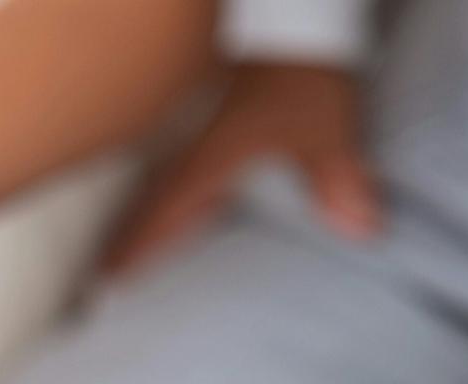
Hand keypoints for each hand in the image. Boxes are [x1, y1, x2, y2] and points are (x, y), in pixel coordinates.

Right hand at [104, 62, 379, 275]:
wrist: (299, 23)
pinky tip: (192, 209)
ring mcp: (211, 137)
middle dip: (132, 234)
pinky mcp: (229, 125)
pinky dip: (184, 197)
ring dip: (153, 216)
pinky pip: (194, 173)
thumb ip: (338, 179)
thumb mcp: (322, 127)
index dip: (137, 244)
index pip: (165, 210)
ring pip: (170, 187)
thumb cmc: (300, 72)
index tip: (109, 275)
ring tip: (133, 245)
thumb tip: (361, 228)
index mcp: (213, 159)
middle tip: (107, 269)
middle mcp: (202, 150)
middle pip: (156, 202)